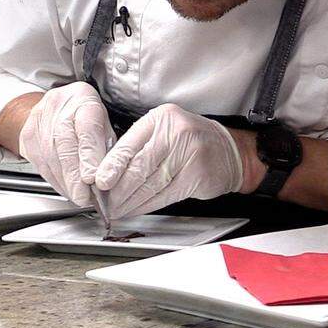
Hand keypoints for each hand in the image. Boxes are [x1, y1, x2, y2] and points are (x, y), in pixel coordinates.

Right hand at [18, 82, 114, 207]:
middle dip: (75, 177)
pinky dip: (55, 181)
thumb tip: (110, 177)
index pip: (87, 129)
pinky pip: (40, 164)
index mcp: (84, 100)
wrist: (54, 104)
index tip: (93, 178)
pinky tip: (66, 189)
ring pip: (51, 158)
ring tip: (79, 197)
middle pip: (65, 146)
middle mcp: (59, 107)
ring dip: (66, 183)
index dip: (89, 156)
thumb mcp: (104, 122)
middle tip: (85, 197)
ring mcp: (39, 121)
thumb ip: (107, 146)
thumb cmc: (84, 114)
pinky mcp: (27, 136)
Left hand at [94, 103, 242, 218]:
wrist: (228, 150)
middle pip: (139, 166)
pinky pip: (166, 194)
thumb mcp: (163, 132)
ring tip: (119, 209)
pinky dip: (148, 205)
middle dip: (119, 189)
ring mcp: (189, 153)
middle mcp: (175, 132)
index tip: (99, 181)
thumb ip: (138, 147)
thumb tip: (108, 173)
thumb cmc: (189, 141)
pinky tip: (138, 209)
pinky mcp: (197, 175)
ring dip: (132, 201)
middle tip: (107, 201)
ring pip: (151, 184)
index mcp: (160, 119)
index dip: (111, 166)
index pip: (129, 144)